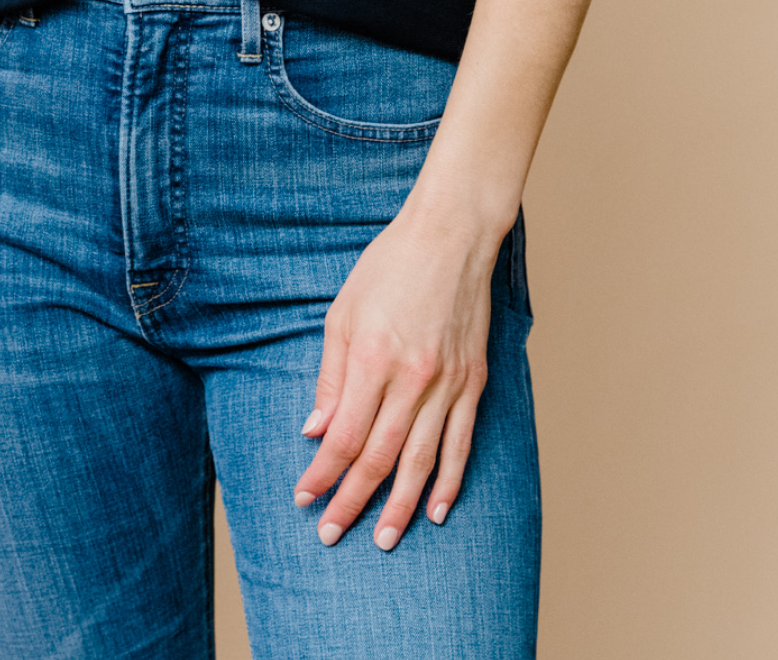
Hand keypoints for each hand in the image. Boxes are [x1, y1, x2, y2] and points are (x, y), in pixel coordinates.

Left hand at [293, 199, 499, 548]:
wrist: (452, 235)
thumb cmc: (390, 266)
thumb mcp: (343, 312)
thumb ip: (330, 376)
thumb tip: (316, 430)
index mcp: (372, 358)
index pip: (344, 435)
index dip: (322, 473)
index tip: (304, 498)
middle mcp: (412, 377)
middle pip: (378, 457)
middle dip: (352, 501)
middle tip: (331, 535)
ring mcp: (448, 383)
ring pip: (421, 461)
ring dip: (400, 506)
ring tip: (384, 542)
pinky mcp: (473, 382)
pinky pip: (461, 442)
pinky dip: (450, 480)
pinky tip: (436, 510)